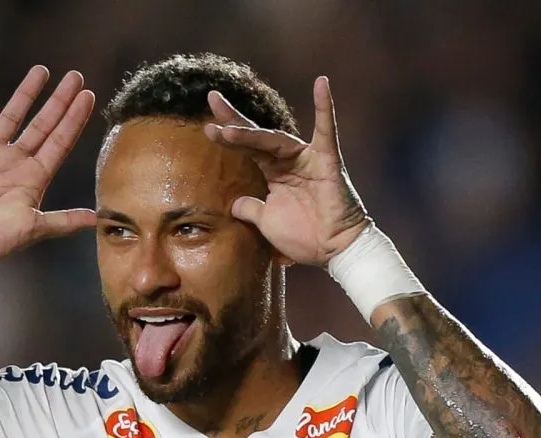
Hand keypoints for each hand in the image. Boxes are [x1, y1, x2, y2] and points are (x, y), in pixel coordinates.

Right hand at [0, 67, 96, 273]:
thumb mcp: (33, 229)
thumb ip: (64, 221)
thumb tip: (98, 219)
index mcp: (34, 178)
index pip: (60, 141)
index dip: (74, 119)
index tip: (88, 96)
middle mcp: (15, 162)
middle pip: (42, 124)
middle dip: (59, 101)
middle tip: (75, 76)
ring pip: (11, 116)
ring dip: (26, 94)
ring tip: (41, 70)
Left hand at [204, 77, 369, 266]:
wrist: (333, 251)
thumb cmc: (304, 237)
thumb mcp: (266, 222)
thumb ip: (249, 209)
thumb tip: (232, 204)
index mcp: (275, 172)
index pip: (247, 149)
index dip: (228, 137)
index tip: (206, 127)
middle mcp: (289, 160)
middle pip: (257, 136)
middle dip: (233, 121)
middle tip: (211, 98)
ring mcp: (308, 159)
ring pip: (276, 140)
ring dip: (251, 134)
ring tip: (227, 127)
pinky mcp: (327, 161)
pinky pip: (327, 131)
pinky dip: (325, 107)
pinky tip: (321, 84)